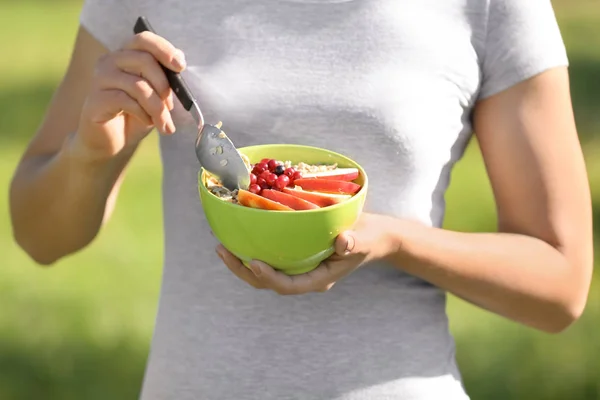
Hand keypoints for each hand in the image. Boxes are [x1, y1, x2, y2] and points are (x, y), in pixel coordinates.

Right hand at [74, 31, 185, 161]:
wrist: (112, 142)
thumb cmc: (135, 116)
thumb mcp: (155, 95)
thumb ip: (165, 77)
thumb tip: (180, 57)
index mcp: (125, 56)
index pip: (143, 40)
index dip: (164, 49)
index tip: (180, 66)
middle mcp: (109, 61)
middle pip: (144, 60)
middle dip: (164, 86)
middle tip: (171, 107)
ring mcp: (100, 79)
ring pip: (138, 85)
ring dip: (157, 107)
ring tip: (164, 124)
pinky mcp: (95, 99)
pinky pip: (126, 101)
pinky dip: (143, 114)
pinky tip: (147, 122)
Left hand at [216, 213, 394, 294]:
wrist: (373, 236)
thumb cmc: (369, 237)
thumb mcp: (364, 239)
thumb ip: (354, 242)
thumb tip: (342, 242)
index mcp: (319, 278)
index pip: (289, 286)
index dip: (269, 278)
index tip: (254, 262)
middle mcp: (305, 277)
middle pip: (268, 283)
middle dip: (244, 271)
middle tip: (223, 251)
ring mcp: (300, 269)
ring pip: (265, 274)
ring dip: (242, 263)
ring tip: (222, 246)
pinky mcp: (296, 258)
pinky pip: (270, 260)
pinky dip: (253, 251)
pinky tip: (240, 238)